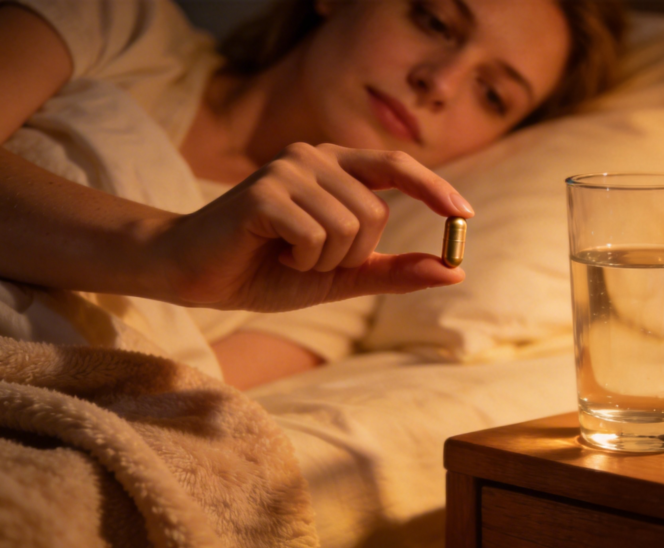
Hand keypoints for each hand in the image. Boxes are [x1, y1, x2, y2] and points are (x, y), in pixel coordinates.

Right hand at [152, 143, 473, 311]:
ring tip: (288, 255)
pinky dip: (301, 260)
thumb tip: (456, 272)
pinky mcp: (264, 192)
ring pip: (349, 227)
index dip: (434, 188)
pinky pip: (316, 236)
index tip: (466, 215)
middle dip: (352, 254)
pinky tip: (271, 252)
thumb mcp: (342, 274)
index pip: (397, 165)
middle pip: (376, 214)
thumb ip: (395, 271)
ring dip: (323, 260)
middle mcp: (313, 156)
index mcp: (335, 167)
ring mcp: (287, 169)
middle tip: (310, 259)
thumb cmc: (268, 269)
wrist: (197, 275)